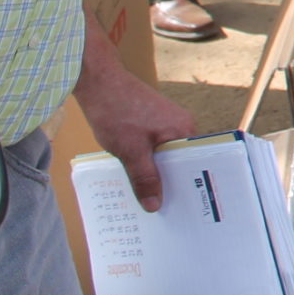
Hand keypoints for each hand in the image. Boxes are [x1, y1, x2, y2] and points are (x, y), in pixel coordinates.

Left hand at [74, 23, 194, 212]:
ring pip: (164, 157)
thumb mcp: (129, 150)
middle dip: (169, 184)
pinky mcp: (152, 123)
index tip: (183, 210)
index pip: (195, 164)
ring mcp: (166, 123)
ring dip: (154, 174)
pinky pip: (154, 150)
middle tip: (161, 211)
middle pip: (180, 163)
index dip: (189, 186)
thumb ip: (144, 178)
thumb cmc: (117, 111)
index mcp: (184, 130)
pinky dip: (145, 163)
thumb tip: (155, 206)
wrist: (98, 82)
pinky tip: (134, 177)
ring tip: (146, 199)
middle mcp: (181, 126)